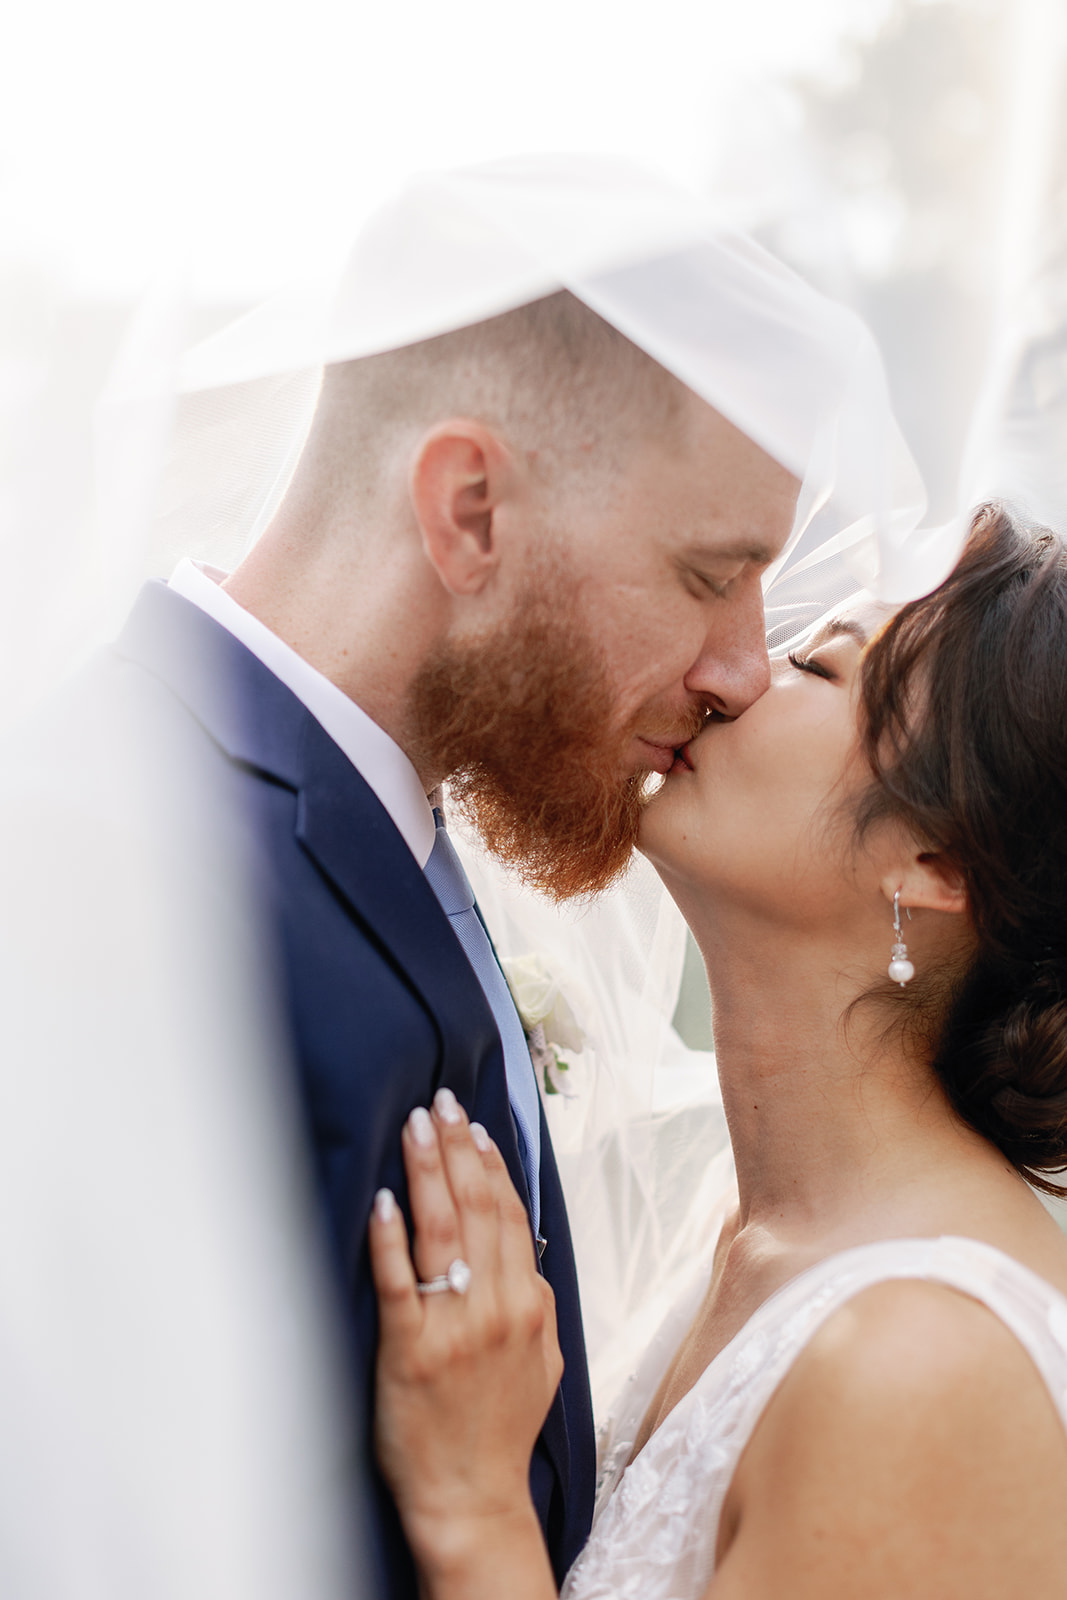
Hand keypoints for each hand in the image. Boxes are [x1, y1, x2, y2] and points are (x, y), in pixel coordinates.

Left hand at [369, 1089, 562, 1575]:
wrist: (472, 1498)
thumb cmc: (500, 1429)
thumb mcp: (544, 1363)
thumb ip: (537, 1303)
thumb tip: (525, 1256)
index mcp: (528, 1305)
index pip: (509, 1215)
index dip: (492, 1164)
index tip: (474, 1125)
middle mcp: (495, 1308)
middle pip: (477, 1208)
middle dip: (457, 1147)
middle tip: (439, 1101)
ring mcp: (452, 1328)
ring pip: (442, 1230)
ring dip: (428, 1170)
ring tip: (414, 1126)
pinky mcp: (409, 1350)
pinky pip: (398, 1281)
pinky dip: (390, 1236)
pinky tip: (382, 1200)